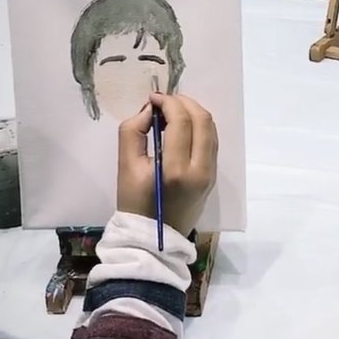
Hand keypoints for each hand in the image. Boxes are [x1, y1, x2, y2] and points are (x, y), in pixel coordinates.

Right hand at [117, 92, 217, 237]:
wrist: (154, 239)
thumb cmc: (135, 204)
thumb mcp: (125, 167)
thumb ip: (132, 132)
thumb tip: (149, 110)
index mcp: (176, 169)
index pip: (181, 121)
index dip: (168, 102)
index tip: (152, 99)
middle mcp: (200, 170)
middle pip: (203, 120)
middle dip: (183, 102)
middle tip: (164, 102)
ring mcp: (210, 174)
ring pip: (211, 129)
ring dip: (193, 113)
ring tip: (171, 113)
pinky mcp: (213, 177)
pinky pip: (211, 142)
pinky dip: (199, 127)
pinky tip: (181, 128)